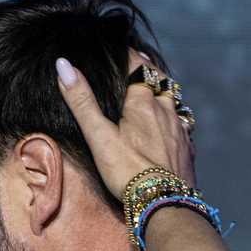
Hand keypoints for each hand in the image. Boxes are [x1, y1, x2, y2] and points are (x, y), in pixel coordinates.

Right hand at [55, 51, 195, 197]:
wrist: (163, 203)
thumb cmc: (127, 170)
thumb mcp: (98, 135)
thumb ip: (81, 101)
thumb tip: (63, 65)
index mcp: (143, 104)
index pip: (138, 68)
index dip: (129, 55)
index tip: (121, 47)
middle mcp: (165, 112)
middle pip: (162, 82)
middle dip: (151, 72)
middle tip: (142, 64)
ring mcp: (179, 131)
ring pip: (174, 103)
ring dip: (165, 94)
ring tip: (156, 92)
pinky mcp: (187, 150)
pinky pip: (182, 126)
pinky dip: (174, 119)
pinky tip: (170, 127)